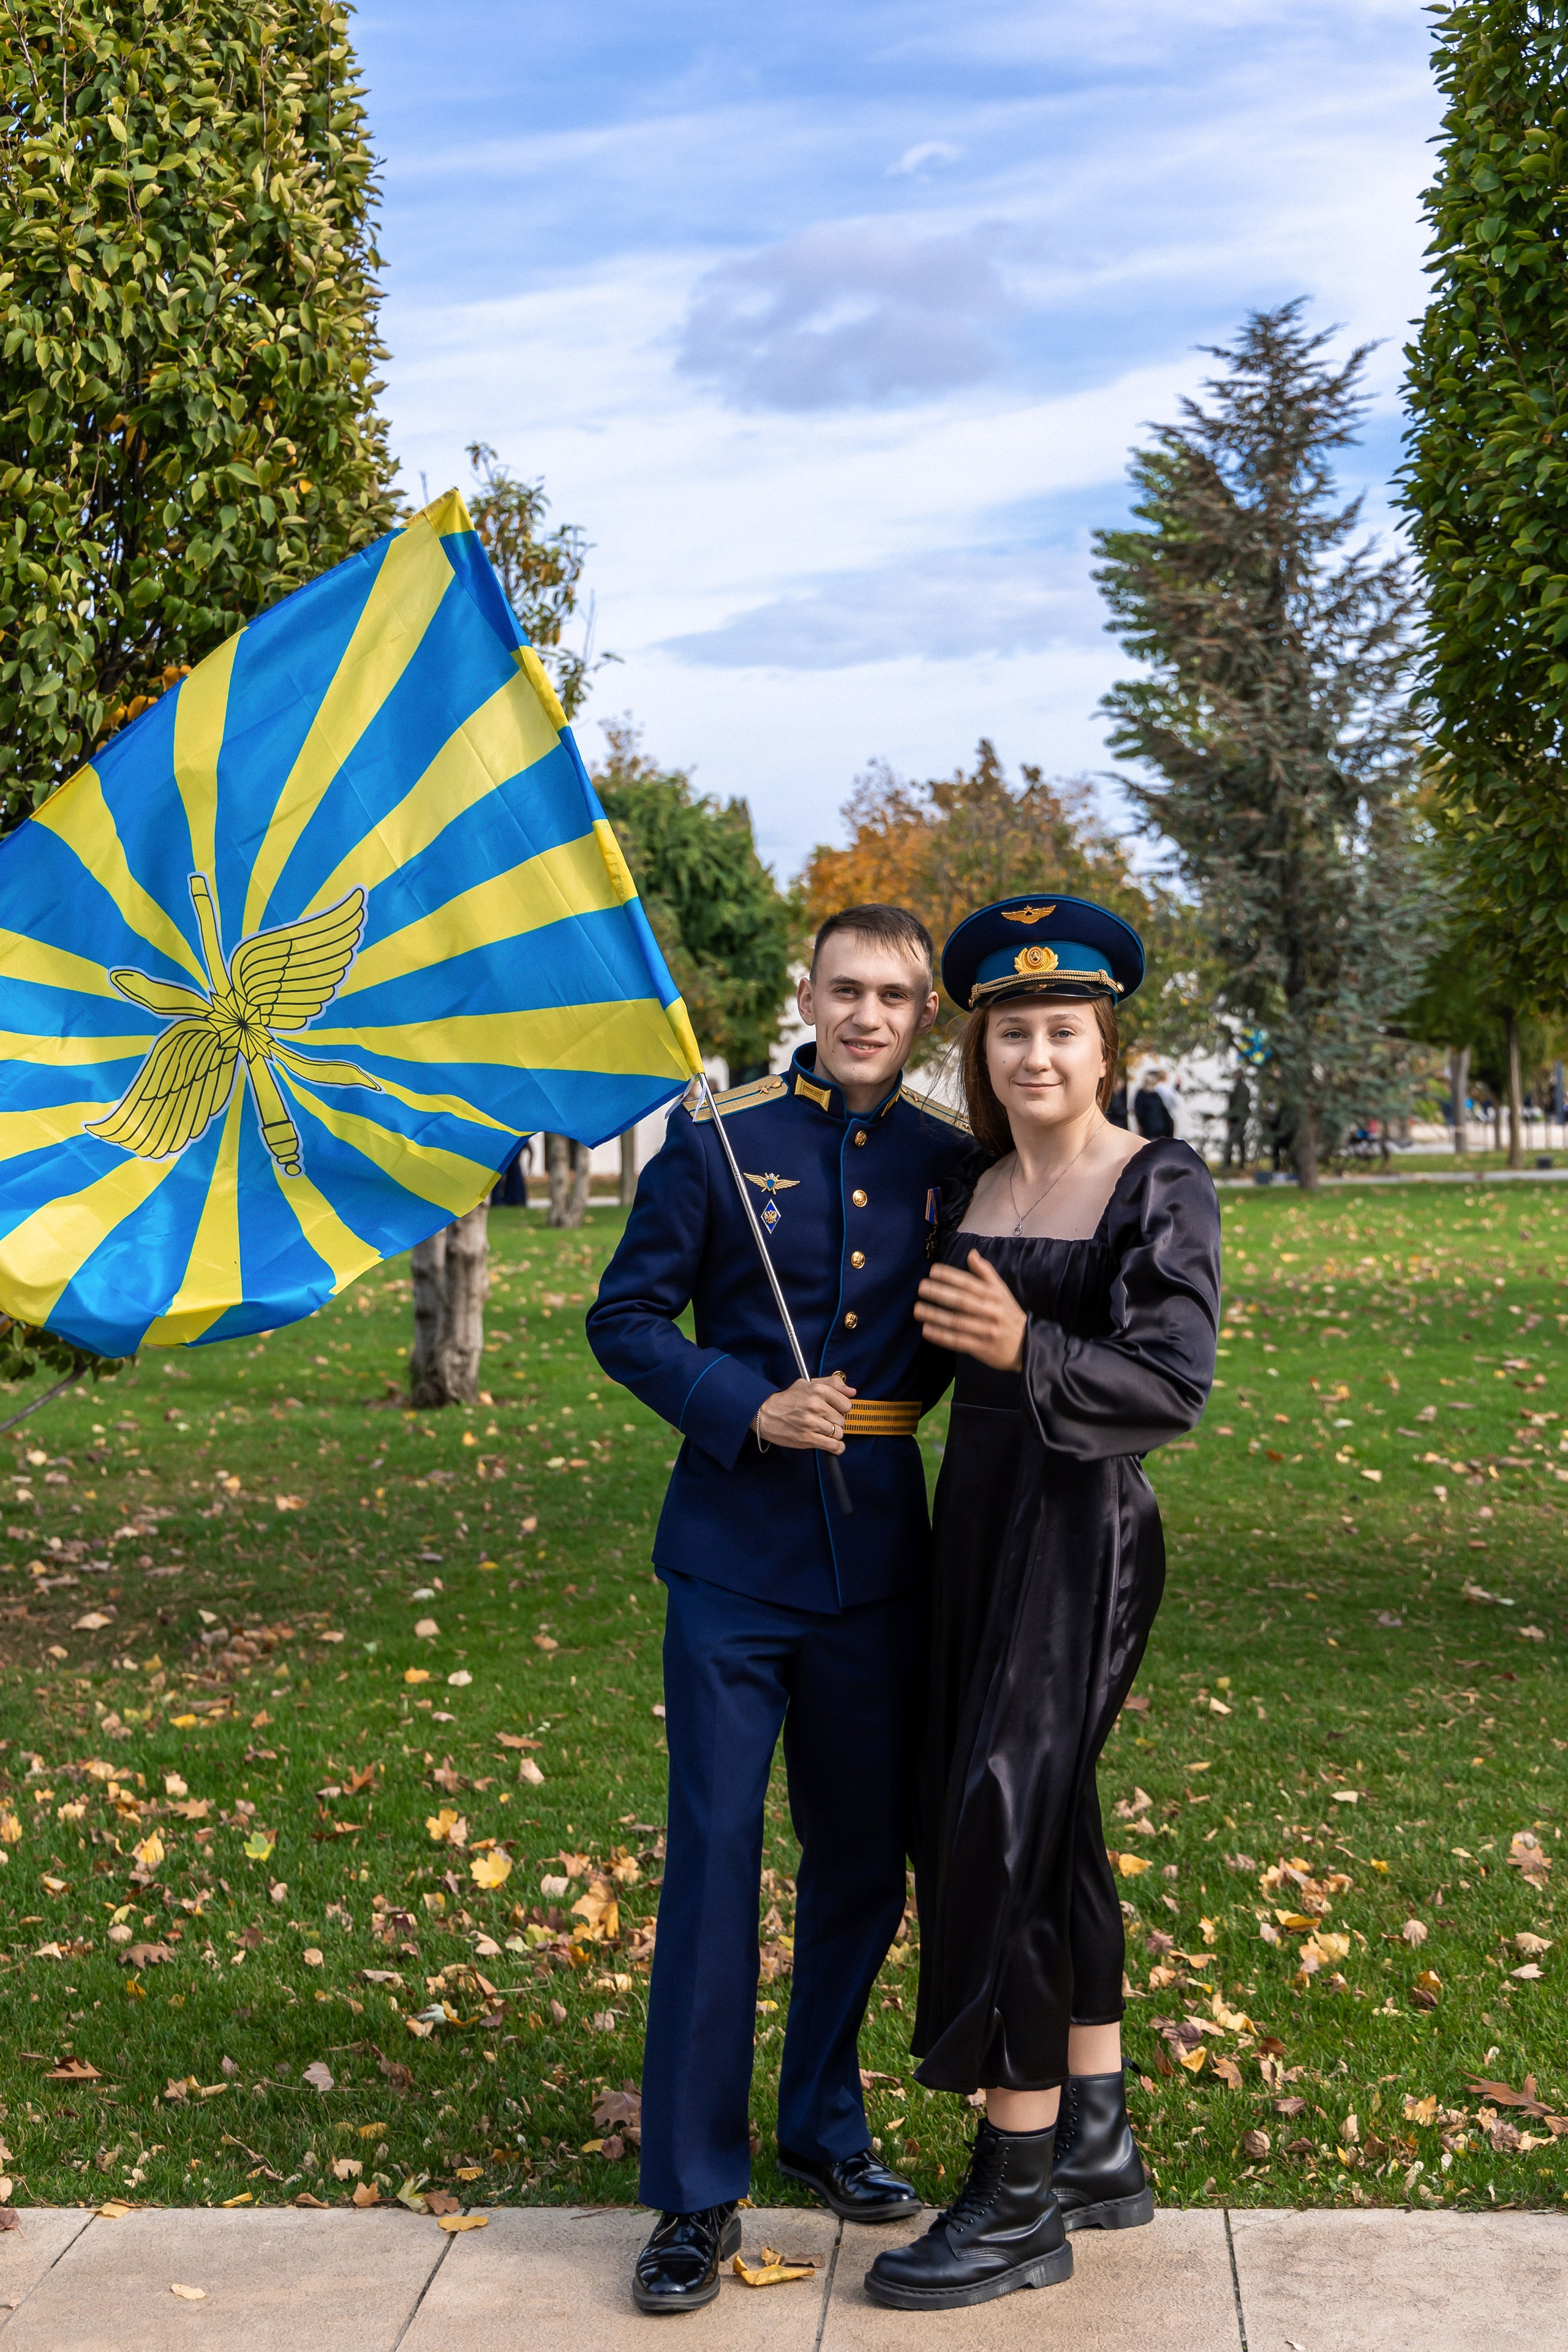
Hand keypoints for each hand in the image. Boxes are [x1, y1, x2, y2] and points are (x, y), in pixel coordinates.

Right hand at [753, 1374, 856, 1452]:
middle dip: (836, 1422)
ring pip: (839, 1433)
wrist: (765, 1414)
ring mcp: (812, 1423)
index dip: (842, 1408)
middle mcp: (816, 1406)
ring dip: (834, 1434)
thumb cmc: (787, 1399)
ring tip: (823, 1430)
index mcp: (818, 1391)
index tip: (835, 1409)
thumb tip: (851, 1391)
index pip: (846, 1404)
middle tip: (825, 1420)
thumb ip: (831, 1384)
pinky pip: (833, 1446)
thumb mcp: (807, 1384)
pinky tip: (833, 1444)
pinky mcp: (808, 1438)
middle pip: (842, 1420)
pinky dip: (836, 1447)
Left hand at [913, 1250, 1026, 1370]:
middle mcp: (990, 1312)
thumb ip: (985, 1272)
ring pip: (957, 1322)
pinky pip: (958, 1341)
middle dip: (940, 1293)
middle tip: (921, 1288)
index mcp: (994, 1296)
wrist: (1027, 1345)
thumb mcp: (1002, 1291)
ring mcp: (985, 1331)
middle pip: (962, 1301)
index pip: (969, 1283)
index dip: (951, 1276)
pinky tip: (926, 1330)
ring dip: (935, 1315)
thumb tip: (971, 1253)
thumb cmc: (1008, 1314)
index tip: (932, 1271)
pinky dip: (941, 1336)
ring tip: (917, 1309)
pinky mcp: (981, 1348)